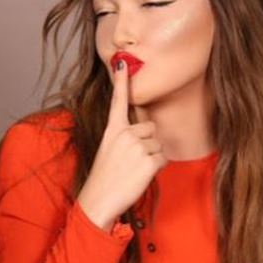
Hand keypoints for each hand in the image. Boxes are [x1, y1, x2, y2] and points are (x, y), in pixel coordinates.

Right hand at [76, 59, 166, 231]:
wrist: (98, 201)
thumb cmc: (105, 178)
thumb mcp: (109, 150)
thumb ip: (124, 136)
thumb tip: (145, 130)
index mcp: (112, 130)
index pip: (118, 101)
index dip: (121, 81)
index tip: (122, 62)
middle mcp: (124, 134)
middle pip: (151, 129)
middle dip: (148, 144)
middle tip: (131, 162)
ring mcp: (137, 147)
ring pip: (159, 145)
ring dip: (152, 158)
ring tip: (134, 170)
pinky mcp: (148, 161)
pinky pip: (163, 159)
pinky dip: (157, 169)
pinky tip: (141, 176)